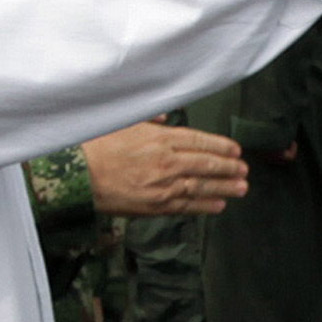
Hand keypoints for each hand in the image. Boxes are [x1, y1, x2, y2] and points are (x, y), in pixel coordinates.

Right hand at [82, 119, 248, 215]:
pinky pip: (186, 206)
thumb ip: (151, 119)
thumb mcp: (126, 122)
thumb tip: (167, 115)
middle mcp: (167, 162)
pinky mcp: (155, 206)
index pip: (201, 141)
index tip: (236, 150)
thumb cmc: (98, 147)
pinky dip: (205, 205)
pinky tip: (218, 205)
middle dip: (229, 168)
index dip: (221, 146)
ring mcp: (162, 185)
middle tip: (244, 170)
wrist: (77, 177)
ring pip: (201, 187)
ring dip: (224, 188)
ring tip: (241, 188)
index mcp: (161, 138)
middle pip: (206, 165)